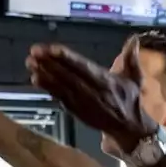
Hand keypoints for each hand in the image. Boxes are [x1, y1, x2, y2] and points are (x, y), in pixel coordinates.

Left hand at [25, 41, 158, 149]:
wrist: (128, 128)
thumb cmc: (130, 99)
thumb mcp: (135, 78)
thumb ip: (131, 58)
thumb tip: (134, 38)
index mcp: (106, 82)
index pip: (83, 67)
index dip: (67, 58)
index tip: (52, 49)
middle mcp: (93, 92)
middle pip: (68, 76)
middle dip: (50, 63)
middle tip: (34, 51)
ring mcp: (83, 103)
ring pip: (61, 87)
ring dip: (44, 74)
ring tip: (30, 63)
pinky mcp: (76, 111)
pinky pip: (60, 98)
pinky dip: (48, 89)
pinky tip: (36, 79)